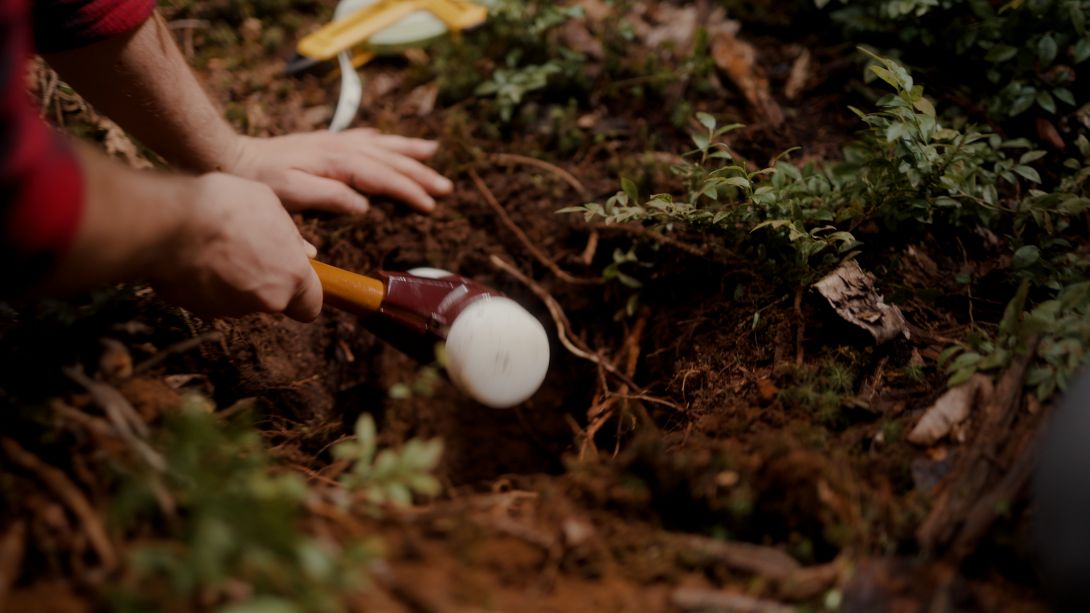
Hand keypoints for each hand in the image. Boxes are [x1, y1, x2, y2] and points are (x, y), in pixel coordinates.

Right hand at [150, 173, 322, 321]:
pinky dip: (206, 282)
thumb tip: (303, 253)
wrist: (168, 221)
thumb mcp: (270, 205)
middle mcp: (266, 300)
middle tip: (247, 248)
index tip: (293, 276)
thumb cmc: (225, 206)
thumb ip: (290, 236)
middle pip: (273, 299)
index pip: (311, 305)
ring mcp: (230, 309)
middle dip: (264, 279)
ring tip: (216, 246)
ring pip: (240, 299)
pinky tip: (195, 255)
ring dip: (234, 280)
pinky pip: (209, 297)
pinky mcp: (198, 309)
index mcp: (292, 276)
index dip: (303, 293)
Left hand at [226, 129, 453, 214]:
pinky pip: (362, 138)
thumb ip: (329, 198)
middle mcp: (340, 149)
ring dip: (408, 151)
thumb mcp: (290, 196)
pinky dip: (381, 140)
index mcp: (337, 164)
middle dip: (420, 174)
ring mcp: (334, 143)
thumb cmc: (258, 182)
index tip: (430, 205)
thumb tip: (364, 205)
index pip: (383, 177)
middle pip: (389, 160)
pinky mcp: (324, 143)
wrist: (230, 157)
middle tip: (446, 188)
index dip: (409, 191)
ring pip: (381, 146)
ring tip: (434, 152)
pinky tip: (388, 141)